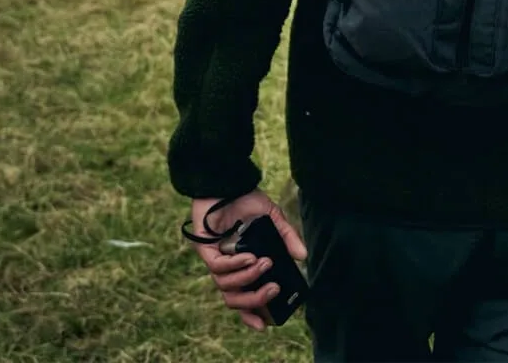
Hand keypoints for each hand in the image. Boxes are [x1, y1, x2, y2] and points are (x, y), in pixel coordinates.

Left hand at [188, 189, 306, 330]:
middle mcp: (227, 267)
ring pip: (226, 287)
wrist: (228, 182)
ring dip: (247, 278)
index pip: (242, 297)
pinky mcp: (205, 250)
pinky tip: (249, 256)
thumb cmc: (246, 200)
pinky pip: (218, 268)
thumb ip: (287, 237)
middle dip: (254, 300)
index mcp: (241, 264)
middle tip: (273, 289)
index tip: (265, 325)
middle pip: (234, 299)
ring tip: (264, 263)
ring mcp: (215, 259)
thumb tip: (303, 256)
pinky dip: (235, 265)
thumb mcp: (272, 219)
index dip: (251, 313)